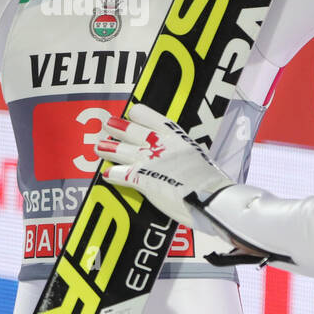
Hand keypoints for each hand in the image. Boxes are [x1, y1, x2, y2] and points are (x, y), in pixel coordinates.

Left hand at [97, 103, 292, 265]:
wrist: (214, 199)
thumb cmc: (213, 183)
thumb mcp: (198, 159)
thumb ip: (183, 155)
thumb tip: (179, 159)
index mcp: (177, 136)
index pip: (153, 118)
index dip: (140, 116)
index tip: (132, 113)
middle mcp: (161, 144)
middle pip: (133, 131)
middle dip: (118, 128)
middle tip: (107, 124)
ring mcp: (151, 160)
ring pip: (122, 150)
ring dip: (109, 149)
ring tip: (99, 147)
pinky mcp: (143, 179)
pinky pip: (122, 175)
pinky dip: (113, 175)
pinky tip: (107, 175)